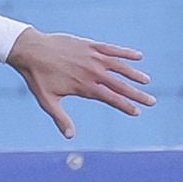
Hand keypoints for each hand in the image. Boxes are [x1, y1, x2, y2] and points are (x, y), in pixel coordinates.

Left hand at [7, 28, 155, 138]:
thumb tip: (70, 136)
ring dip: (134, 74)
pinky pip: (112, 49)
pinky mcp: (90, 45)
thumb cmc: (38, 78)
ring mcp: (93, 57)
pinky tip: (138, 56)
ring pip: (120, 66)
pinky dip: (126, 52)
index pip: (111, 99)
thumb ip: (61, 118)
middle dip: (137, 94)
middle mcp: (92, 72)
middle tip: (151, 101)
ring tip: (146, 81)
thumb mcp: (48, 101)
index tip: (137, 112)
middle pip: (120, 85)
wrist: (31, 50)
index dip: (125, 106)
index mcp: (85, 87)